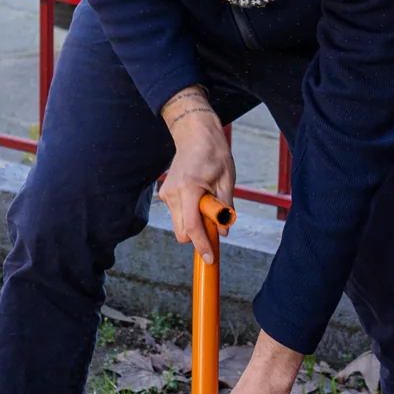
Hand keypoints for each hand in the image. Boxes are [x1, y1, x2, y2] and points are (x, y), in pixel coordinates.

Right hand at [159, 86, 234, 265]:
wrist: (195, 135)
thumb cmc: (214, 154)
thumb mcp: (227, 180)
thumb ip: (225, 208)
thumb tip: (224, 232)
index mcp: (189, 188)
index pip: (192, 227)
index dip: (202, 245)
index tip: (210, 258)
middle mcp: (173, 193)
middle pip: (182, 233)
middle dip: (198, 236)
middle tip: (216, 224)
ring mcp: (166, 195)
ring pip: (180, 225)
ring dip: (195, 224)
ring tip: (209, 203)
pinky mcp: (166, 195)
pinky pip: (179, 215)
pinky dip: (190, 215)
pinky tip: (200, 199)